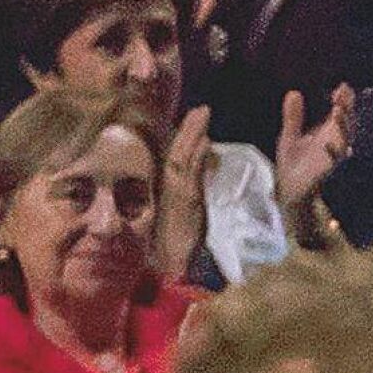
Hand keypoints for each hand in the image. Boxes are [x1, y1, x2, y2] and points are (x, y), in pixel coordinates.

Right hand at [156, 106, 211, 279]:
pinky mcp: (186, 201)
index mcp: (168, 188)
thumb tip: (204, 169)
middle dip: (188, 128)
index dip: (183, 136)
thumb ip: (193, 189)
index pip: (175, 156)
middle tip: (201, 109)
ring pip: (182, 156)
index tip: (194, 119)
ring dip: (192, 134)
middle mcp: (168, 187)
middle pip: (177, 150)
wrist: (174, 263)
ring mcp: (175, 192)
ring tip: (202, 114)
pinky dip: (197, 155)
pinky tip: (204, 141)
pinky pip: (191, 173)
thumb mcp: (190, 211)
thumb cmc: (181, 242)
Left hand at [275, 86, 353, 208]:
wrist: (291, 196)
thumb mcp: (291, 138)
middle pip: (346, 124)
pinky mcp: (328, 174)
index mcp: (328, 134)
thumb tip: (293, 92)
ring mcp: (334, 159)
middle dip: (346, 110)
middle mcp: (335, 145)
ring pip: (344, 141)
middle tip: (343, 94)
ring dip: (342, 127)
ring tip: (337, 111)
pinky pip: (334, 163)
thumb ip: (293, 117)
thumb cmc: (294, 168)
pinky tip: (329, 143)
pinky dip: (333, 153)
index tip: (342, 87)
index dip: (343, 100)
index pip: (340, 113)